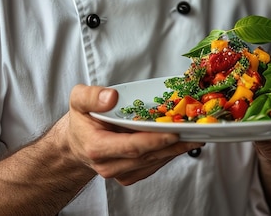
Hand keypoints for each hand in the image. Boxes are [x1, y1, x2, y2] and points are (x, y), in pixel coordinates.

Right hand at [66, 84, 203, 185]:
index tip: (174, 131)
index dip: (155, 140)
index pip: (132, 146)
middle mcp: (108, 165)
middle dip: (173, 144)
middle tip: (194, 131)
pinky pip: (151, 167)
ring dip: (174, 150)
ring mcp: (119, 173)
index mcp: (97, 147)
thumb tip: (112, 97)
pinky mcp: (128, 175)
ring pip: (152, 163)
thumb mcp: (78, 99)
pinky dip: (167, 155)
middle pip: (147, 156)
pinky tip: (179, 143)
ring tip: (194, 135)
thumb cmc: (81, 119)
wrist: (76, 143)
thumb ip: (92, 96)